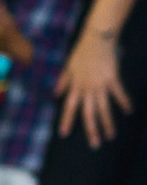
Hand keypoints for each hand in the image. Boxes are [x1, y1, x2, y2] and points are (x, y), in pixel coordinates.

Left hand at [55, 26, 132, 147]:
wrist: (96, 39)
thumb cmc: (81, 52)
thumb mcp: (67, 67)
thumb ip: (62, 82)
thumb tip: (55, 95)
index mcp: (75, 86)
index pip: (69, 107)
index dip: (66, 120)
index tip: (64, 134)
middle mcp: (87, 89)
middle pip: (88, 113)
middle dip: (91, 130)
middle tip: (94, 145)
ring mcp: (101, 85)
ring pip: (104, 108)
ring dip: (107, 123)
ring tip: (111, 136)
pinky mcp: (113, 79)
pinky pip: (119, 93)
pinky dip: (124, 102)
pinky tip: (128, 111)